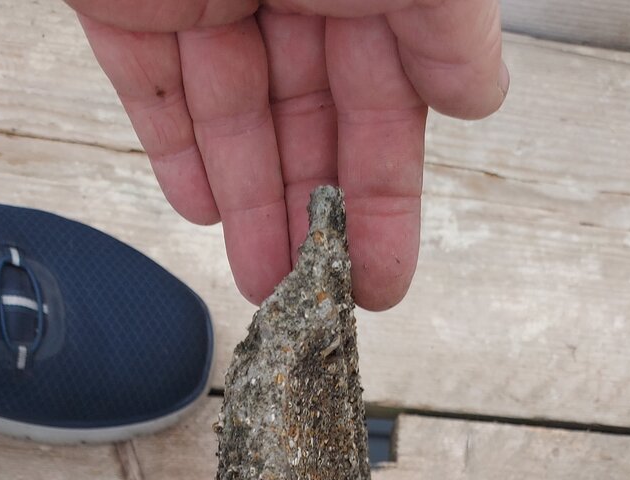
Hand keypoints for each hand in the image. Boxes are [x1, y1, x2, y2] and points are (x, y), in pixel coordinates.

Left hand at [68, 1, 506, 310]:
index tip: (381, 279)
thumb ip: (449, 26)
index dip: (385, 199)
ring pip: (234, 115)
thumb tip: (479, 94)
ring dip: (251, 205)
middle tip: (320, 301)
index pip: (385, 104)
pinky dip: (174, 146)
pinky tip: (200, 210)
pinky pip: (150, 81)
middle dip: (315, 217)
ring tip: (266, 287)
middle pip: (310, 121)